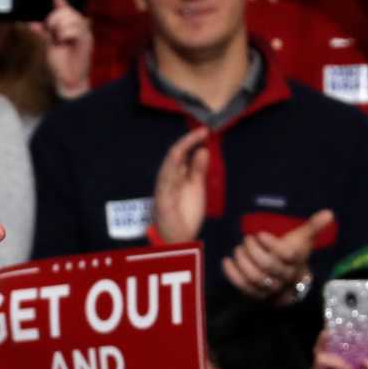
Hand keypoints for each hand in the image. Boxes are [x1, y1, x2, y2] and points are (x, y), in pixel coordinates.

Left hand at [31, 0, 92, 99]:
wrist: (69, 79)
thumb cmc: (61, 62)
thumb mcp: (48, 43)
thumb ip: (42, 31)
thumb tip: (31, 22)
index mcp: (69, 24)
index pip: (63, 5)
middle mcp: (78, 24)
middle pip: (64, 10)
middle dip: (54, 20)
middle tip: (53, 34)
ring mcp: (84, 31)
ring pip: (68, 18)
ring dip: (59, 29)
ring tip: (60, 41)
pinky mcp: (86, 39)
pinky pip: (73, 29)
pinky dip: (66, 36)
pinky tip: (66, 43)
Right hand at [152, 127, 209, 243]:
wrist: (180, 238)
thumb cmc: (186, 212)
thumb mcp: (196, 187)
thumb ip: (198, 170)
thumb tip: (203, 149)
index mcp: (177, 174)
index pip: (183, 153)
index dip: (193, 141)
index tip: (205, 131)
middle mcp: (169, 178)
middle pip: (176, 154)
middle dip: (188, 141)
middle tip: (203, 131)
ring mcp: (164, 188)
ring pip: (169, 165)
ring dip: (180, 150)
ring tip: (192, 138)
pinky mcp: (162, 200)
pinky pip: (165, 182)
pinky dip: (171, 168)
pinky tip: (178, 157)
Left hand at [222, 209, 332, 302]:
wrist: (292, 285)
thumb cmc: (295, 255)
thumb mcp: (303, 240)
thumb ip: (314, 226)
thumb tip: (329, 213)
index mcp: (295, 261)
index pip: (286, 254)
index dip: (271, 244)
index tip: (260, 233)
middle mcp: (283, 276)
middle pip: (268, 266)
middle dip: (253, 251)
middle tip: (246, 240)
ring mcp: (270, 288)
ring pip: (255, 278)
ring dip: (243, 262)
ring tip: (238, 249)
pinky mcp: (256, 295)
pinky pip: (243, 287)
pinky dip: (232, 274)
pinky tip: (227, 261)